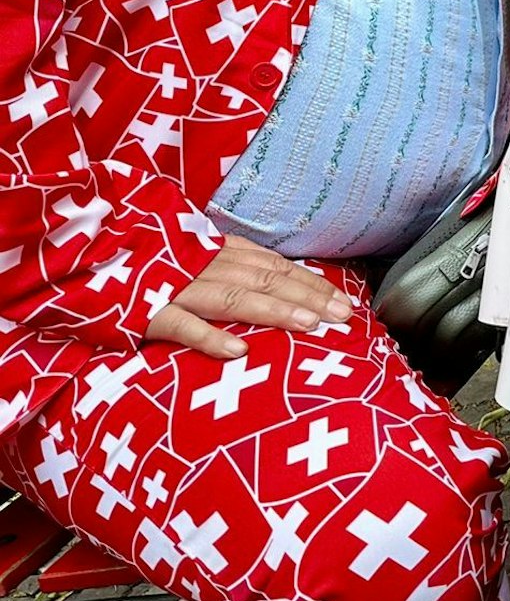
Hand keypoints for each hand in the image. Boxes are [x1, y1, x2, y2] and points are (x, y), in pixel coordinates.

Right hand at [143, 235, 352, 359]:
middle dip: (308, 297)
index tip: (342, 301)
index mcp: (212, 249)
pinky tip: (237, 352)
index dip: (309, 283)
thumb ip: (221, 264)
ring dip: (273, 311)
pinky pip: (179, 324)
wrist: (75, 248)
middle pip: (264, 279)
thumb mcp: (185, 252)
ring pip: (231, 296)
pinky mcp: (143, 309)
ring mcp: (174, 284)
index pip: (272, 266)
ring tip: (308, 326)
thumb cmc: (135, 255)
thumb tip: (267, 281)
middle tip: (344, 317)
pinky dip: (208, 336)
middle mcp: (201, 262)